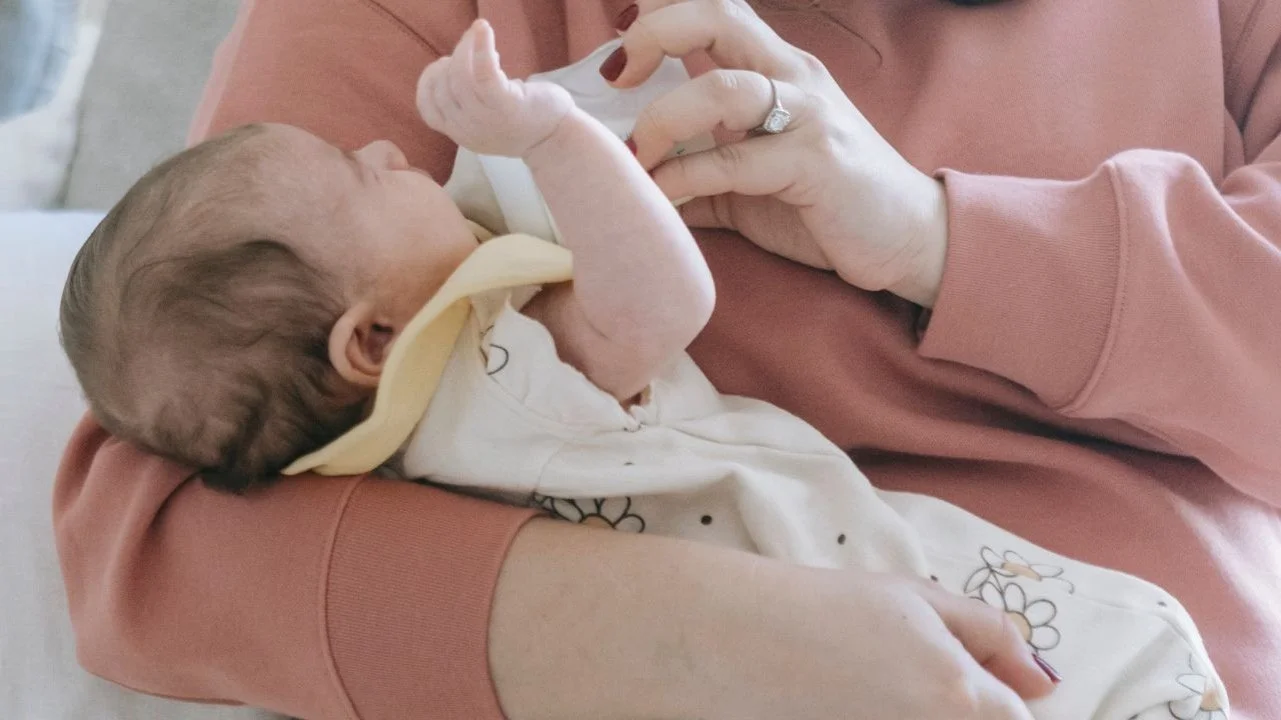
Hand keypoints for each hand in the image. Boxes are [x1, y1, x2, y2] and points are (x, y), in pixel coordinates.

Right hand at [416, 19, 574, 158]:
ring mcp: (485, 119)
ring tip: (478, 34)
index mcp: (461, 135)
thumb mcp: (487, 121)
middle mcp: (468, 130)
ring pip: (459, 77)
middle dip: (451, 59)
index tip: (445, 65)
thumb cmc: (525, 123)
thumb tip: (453, 66)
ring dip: (465, 48)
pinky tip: (482, 28)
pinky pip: (483, 72)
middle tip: (469, 44)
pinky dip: (480, 46)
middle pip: (443, 88)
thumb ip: (467, 105)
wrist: (558, 139)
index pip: (428, 109)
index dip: (429, 81)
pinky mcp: (505, 105)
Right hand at [491, 520, 1053, 719]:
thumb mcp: (918, 600)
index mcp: (961, 701)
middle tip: (902, 680)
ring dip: (918, 710)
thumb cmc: (827, 609)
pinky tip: (851, 702)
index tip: (975, 686)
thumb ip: (992, 636)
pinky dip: (880, 717)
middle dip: (962, 709)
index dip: (1002, 700)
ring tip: (874, 687)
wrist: (734, 640)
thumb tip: (1046, 679)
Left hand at [612, 0, 948, 305]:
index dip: (661, 12)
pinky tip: (661, 194)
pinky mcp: (816, 163)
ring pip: (722, 87)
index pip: (716, 9)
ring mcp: (808, 115)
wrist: (910, 239)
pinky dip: (685, 176)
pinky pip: (733, 161)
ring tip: (634, 154)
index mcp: (777, 68)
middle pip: (717, 14)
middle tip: (616, 76)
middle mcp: (793, 76)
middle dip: (655, 32)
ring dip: (663, 117)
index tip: (618, 48)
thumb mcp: (751, 184)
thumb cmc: (829, 206)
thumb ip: (698, 174)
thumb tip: (636, 188)